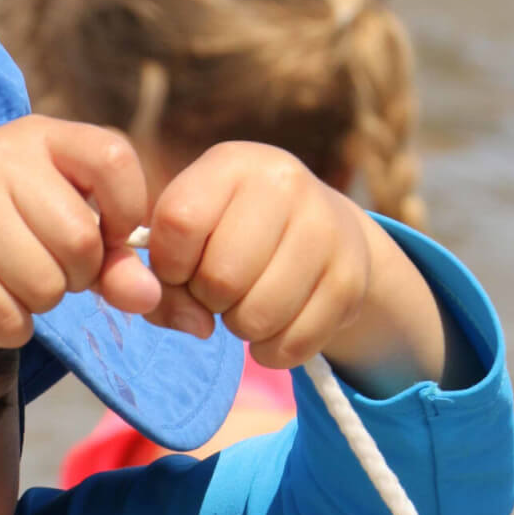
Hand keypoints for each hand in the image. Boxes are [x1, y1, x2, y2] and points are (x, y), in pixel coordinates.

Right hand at [0, 115, 153, 348]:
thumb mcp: (65, 233)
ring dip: (42, 302)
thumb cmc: (6, 239)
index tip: (107, 236)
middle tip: (50, 267)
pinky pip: (8, 317)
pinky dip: (12, 327)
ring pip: (45, 284)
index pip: (114, 158)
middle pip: (81, 240)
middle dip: (78, 274)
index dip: (127, 211)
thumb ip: (114, 261)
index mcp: (41, 136)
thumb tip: (148, 296)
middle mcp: (0, 158)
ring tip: (16, 282)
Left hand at [143, 142, 453, 392]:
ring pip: (258, 316)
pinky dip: (273, 350)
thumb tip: (195, 324)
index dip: (169, 266)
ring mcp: (326, 228)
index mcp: (231, 164)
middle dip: (208, 300)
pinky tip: (276, 325)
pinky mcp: (352, 278)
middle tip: (220, 291)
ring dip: (241, 327)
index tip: (180, 271)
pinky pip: (293, 343)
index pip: (179, 222)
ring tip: (247, 304)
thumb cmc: (231, 236)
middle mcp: (284, 183)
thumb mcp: (190, 237)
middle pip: (220, 277)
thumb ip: (161, 282)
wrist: (323, 230)